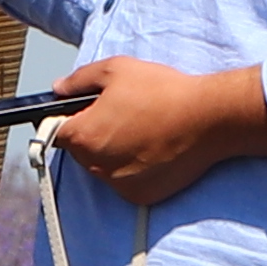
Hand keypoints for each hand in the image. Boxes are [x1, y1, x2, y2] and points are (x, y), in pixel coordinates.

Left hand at [47, 55, 266, 205]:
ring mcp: (117, 183)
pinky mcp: (139, 195)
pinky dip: (134, 169)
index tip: (89, 112)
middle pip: (81, 151)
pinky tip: (153, 149)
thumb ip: (78, 80)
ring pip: (104, 167)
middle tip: (123, 116)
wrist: (208, 118)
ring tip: (142, 131)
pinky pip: (126, 182)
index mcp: (83, 136)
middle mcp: (95, 165)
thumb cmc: (162, 92)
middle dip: (94, 135)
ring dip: (114, 153)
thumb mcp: (115, 70)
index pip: (58, 132)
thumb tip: (59, 89)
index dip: (72, 119)